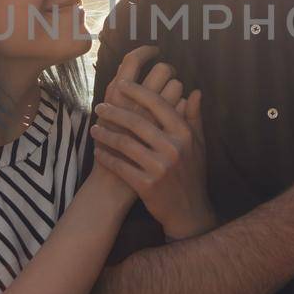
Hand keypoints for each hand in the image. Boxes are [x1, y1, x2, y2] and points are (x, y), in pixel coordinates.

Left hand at [91, 75, 214, 240]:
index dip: (138, 92)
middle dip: (114, 112)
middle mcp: (173, 148)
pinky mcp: (147, 185)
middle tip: (100, 107)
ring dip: (105, 134)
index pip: (158, 104)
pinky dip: (106, 157)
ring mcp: (159, 167)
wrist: (188, 210)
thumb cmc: (192, 173)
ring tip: (95, 129)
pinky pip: (120, 165)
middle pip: (136, 122)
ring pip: (124, 143)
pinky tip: (98, 152)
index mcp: (184, 134)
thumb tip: (195, 91)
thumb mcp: (199, 145)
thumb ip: (195, 117)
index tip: (121, 84)